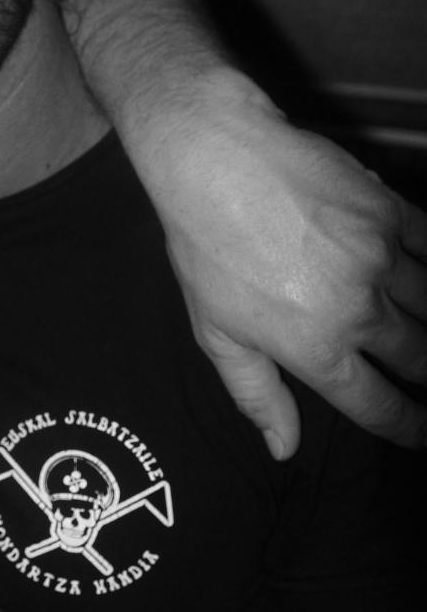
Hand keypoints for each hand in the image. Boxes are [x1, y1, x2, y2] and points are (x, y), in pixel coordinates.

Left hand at [146, 76, 426, 456]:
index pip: (377, 405)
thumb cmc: (206, 250)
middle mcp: (358, 311)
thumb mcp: (217, 335)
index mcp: (316, 349)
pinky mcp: (389, 213)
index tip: (422, 434)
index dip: (407, 426)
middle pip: (419, 357)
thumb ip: (257, 395)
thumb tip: (284, 448)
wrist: (217, 163)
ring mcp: (380, 259)